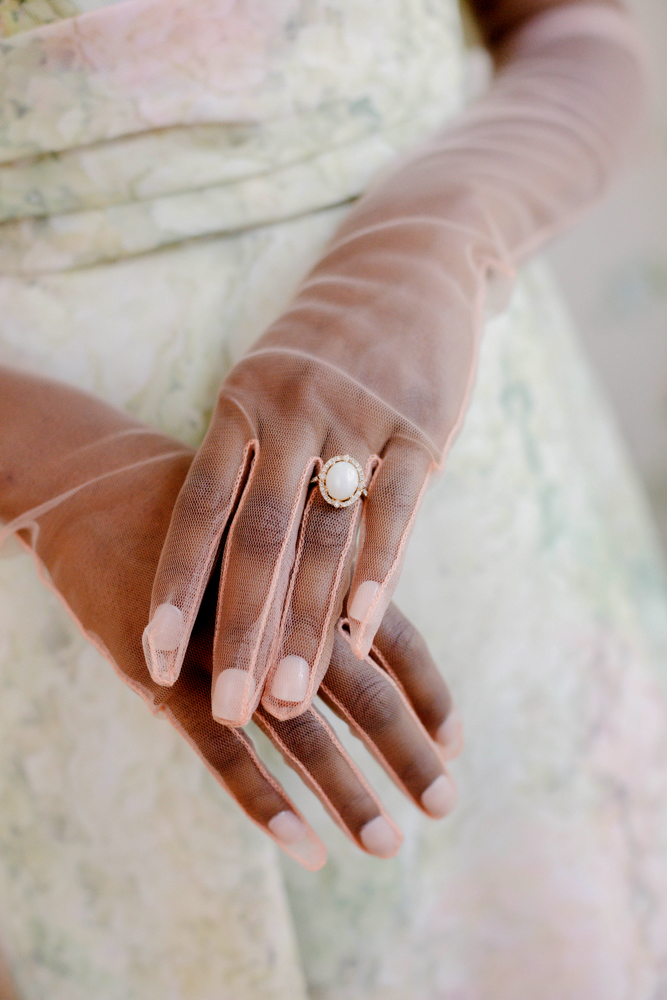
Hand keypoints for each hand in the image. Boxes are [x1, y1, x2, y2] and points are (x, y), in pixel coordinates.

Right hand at [0, 367, 462, 867]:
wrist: (97, 487)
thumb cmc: (196, 511)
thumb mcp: (267, 530)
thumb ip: (316, 578)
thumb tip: (367, 634)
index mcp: (315, 570)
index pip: (395, 641)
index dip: (429, 694)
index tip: (455, 743)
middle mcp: (284, 611)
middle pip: (365, 695)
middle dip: (407, 755)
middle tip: (444, 806)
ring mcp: (226, 647)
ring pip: (303, 735)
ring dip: (348, 796)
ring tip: (386, 846)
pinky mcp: (169, 676)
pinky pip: (225, 754)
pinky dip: (267, 802)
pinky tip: (306, 846)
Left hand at [144, 2, 643, 727]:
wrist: (408, 261)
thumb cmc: (328, 344)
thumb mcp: (274, 387)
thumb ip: (255, 465)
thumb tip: (234, 563)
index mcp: (239, 407)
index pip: (198, 511)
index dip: (176, 589)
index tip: (156, 660)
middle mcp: (288, 413)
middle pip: (255, 540)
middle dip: (240, 630)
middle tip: (229, 710)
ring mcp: (354, 419)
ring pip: (325, 538)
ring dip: (307, 625)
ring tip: (293, 698)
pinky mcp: (417, 427)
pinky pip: (393, 513)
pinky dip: (376, 576)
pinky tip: (361, 633)